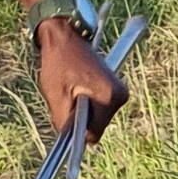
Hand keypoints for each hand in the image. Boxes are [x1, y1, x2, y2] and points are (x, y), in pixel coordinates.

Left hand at [38, 15, 125, 143]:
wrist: (64, 37)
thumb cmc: (59, 63)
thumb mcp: (57, 97)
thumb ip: (65, 124)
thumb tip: (72, 142)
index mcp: (110, 97)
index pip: (93, 133)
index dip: (76, 130)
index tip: (65, 116)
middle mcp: (120, 95)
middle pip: (96, 126)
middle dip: (78, 118)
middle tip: (66, 96)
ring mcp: (119, 91)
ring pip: (95, 117)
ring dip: (80, 110)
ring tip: (70, 88)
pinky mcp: (114, 88)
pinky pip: (97, 107)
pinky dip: (84, 103)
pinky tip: (76, 86)